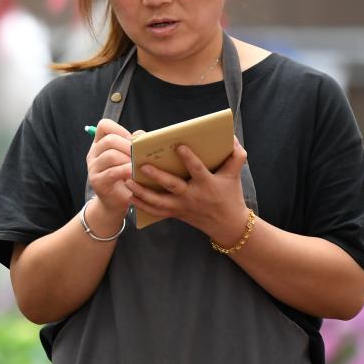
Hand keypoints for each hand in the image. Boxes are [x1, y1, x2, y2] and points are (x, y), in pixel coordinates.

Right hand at [86, 119, 133, 218]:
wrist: (115, 202)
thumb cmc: (125, 178)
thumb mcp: (128, 159)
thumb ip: (133, 145)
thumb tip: (141, 135)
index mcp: (100, 145)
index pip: (104, 126)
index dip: (120, 129)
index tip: (132, 140)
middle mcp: (93, 154)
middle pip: (109, 140)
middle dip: (128, 146)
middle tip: (140, 154)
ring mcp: (93, 168)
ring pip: (111, 155)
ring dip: (128, 159)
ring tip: (139, 165)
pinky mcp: (97, 182)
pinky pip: (112, 172)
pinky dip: (126, 171)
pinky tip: (134, 174)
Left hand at [125, 136, 249, 243]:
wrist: (227, 225)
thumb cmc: (230, 195)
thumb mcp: (235, 175)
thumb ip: (236, 155)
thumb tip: (231, 138)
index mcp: (207, 184)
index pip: (197, 169)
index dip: (189, 158)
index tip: (178, 145)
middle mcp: (192, 196)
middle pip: (173, 186)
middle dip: (157, 176)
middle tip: (142, 165)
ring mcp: (181, 206)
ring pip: (159, 201)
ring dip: (141, 192)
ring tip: (127, 181)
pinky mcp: (175, 213)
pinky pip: (155, 211)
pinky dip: (141, 205)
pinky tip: (129, 195)